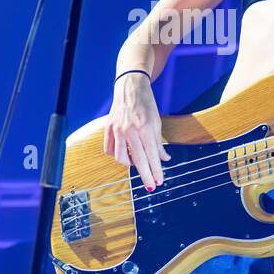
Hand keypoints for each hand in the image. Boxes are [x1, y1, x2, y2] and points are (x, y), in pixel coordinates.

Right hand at [103, 72, 170, 189]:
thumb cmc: (146, 104)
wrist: (130, 87)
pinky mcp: (108, 128)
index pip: (151, 156)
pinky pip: (110, 149)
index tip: (159, 182)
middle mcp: (130, 131)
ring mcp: (117, 130)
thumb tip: (164, 159)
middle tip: (151, 186)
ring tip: (138, 163)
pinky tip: (124, 154)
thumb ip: (159, 143)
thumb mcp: (157, 123)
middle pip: (139, 160)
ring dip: (131, 164)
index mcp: (145, 129)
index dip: (156, 171)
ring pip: (121, 157)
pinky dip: (117, 155)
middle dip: (146, 175)